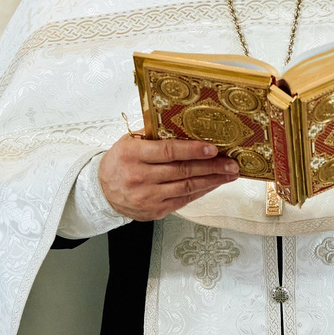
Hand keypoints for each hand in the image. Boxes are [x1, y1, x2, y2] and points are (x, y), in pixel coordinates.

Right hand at [98, 134, 241, 222]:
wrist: (102, 192)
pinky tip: (213, 184)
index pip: (168, 152)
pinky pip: (183, 200)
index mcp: (133, 155)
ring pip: (186, 188)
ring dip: (212, 181)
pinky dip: (201, 191)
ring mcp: (148, 197)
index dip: (193, 150)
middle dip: (211, 167)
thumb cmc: (120, 162)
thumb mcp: (129, 142)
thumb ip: (154, 134)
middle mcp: (140, 177)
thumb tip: (185, 124)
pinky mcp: (155, 210)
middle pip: (182, 171)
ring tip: (229, 174)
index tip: (213, 148)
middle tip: (231, 163)